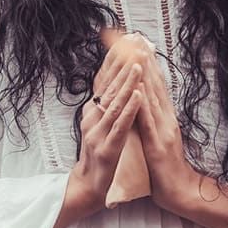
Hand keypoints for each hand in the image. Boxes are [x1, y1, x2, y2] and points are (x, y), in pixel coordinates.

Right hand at [71, 58, 145, 207]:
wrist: (89, 186)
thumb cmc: (99, 154)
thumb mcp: (100, 125)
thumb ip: (105, 105)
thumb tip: (111, 83)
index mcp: (92, 112)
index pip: (103, 81)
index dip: (113, 61)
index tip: (124, 41)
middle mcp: (92, 119)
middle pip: (108, 88)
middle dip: (122, 65)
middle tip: (133, 45)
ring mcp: (98, 133)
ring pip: (114, 104)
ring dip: (127, 83)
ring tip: (138, 65)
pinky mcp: (108, 148)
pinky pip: (120, 125)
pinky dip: (130, 109)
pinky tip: (138, 95)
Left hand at [131, 46, 202, 211]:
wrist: (181, 192)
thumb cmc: (165, 168)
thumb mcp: (157, 138)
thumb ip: (151, 120)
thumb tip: (142, 101)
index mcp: (164, 116)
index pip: (153, 83)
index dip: (143, 61)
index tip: (133, 41)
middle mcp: (166, 118)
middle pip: (153, 83)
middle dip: (141, 58)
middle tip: (131, 35)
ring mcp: (163, 129)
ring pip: (151, 96)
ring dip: (143, 73)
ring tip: (134, 51)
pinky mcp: (158, 144)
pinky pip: (147, 121)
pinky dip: (142, 103)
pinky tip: (136, 88)